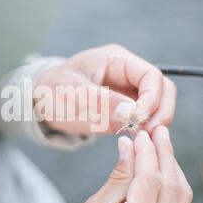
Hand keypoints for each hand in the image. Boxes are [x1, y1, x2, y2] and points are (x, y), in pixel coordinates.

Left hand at [34, 44, 176, 134]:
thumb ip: (101, 101)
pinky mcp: (124, 110)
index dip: (152, 97)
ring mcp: (127, 93)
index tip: (140, 118)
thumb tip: (131, 113)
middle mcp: (127, 74)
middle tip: (149, 133)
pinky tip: (135, 141)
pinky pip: (143, 119)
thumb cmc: (52, 89)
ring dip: (155, 122)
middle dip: (160, 111)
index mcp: (116, 60)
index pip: (150, 75)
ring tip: (141, 139)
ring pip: (158, 106)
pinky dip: (144, 130)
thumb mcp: (71, 92)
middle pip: (162, 89)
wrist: (40, 101)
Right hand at [58, 127, 191, 202]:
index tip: (141, 133)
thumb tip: (130, 146)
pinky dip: (173, 185)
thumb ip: (119, 176)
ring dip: (172, 167)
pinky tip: (164, 168)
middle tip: (157, 131)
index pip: (150, 179)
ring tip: (161, 145)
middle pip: (171, 185)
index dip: (148, 152)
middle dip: (165, 153)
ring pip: (182, 196)